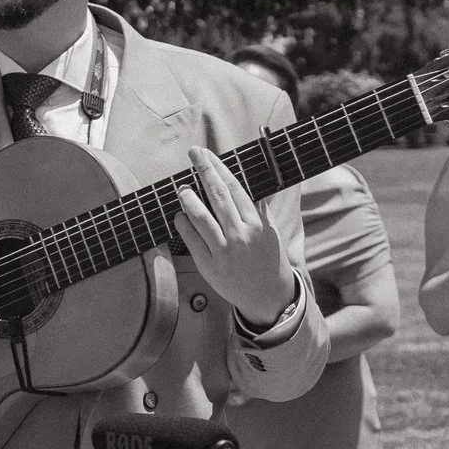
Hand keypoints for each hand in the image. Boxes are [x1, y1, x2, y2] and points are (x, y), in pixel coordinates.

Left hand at [174, 147, 292, 327]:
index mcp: (256, 223)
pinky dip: (182, 224)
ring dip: (188, 198)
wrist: (268, 296)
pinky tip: (179, 215)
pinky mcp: (208, 265)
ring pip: (201, 217)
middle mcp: (240, 235)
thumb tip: (249, 180)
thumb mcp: (269, 231)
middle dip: (204, 170)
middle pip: (217, 196)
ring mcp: (223, 251)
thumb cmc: (268, 258)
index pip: (234, 188)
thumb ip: (257, 207)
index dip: (219, 168)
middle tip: (192, 153)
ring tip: (182, 188)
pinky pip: (191, 239)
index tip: (207, 154)